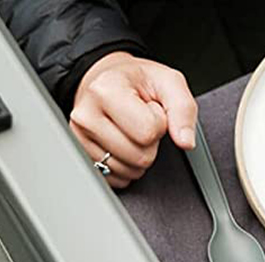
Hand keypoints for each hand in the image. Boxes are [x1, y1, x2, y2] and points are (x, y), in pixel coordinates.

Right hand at [70, 51, 197, 187]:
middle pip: (138, 156)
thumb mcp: (167, 82)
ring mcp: (79, 139)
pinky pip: (112, 178)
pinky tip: (120, 146)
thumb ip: (183, 109)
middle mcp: (86, 115)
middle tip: (140, 122)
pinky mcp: (79, 156)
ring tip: (130, 132)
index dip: (160, 123)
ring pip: (126, 170)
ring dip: (137, 157)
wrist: (104, 80)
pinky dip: (123, 167)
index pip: (148, 131)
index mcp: (106, 90)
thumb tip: (185, 142)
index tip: (150, 109)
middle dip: (149, 143)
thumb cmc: (134, 80)